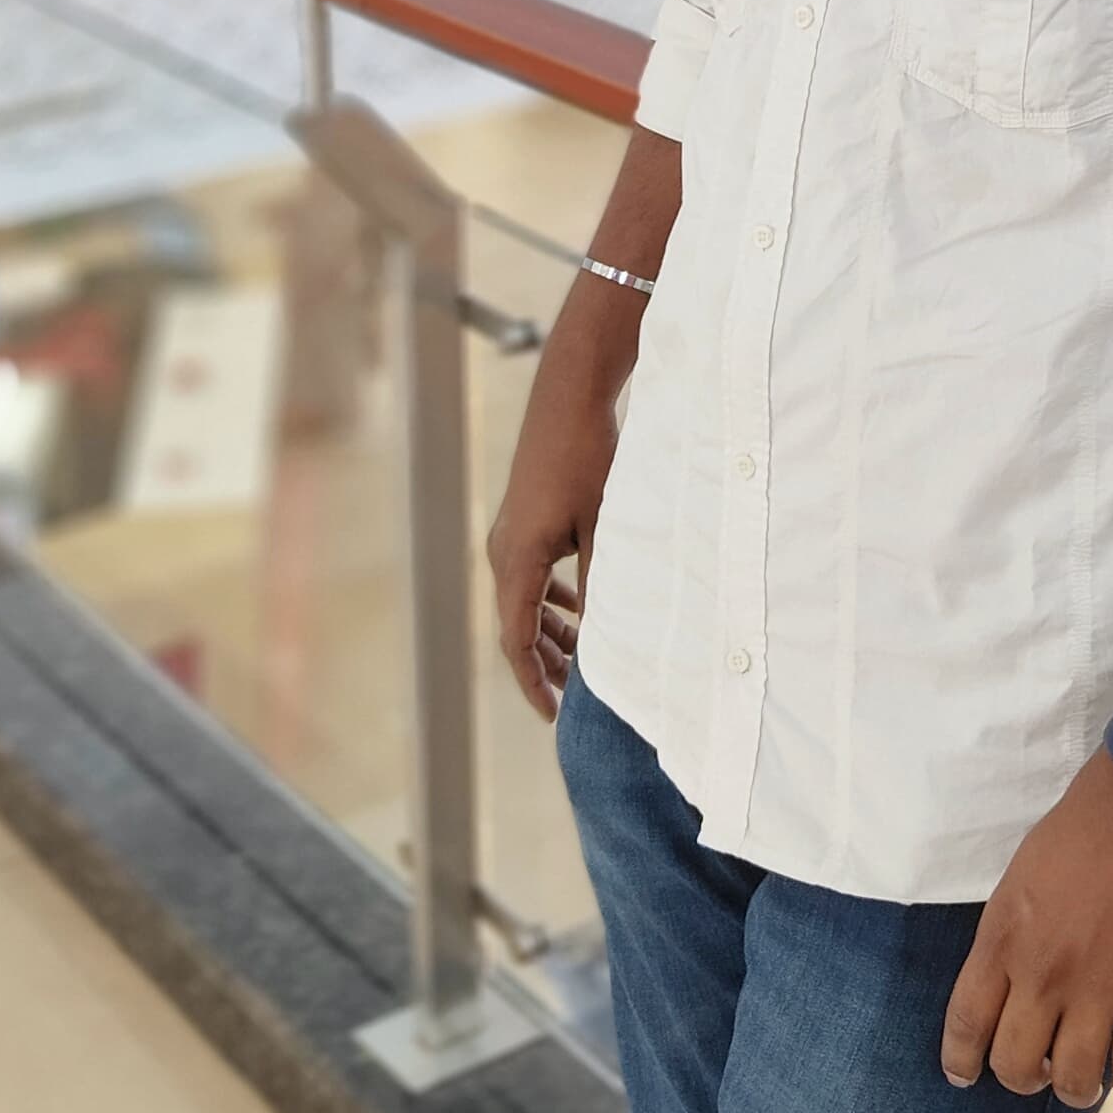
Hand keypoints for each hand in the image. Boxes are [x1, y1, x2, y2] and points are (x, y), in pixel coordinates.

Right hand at [487, 359, 618, 720]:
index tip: (554, 715)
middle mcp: (504, 551)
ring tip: (579, 661)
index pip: (517, 640)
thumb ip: (602, 582)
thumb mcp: (602, 526)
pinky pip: (531, 575)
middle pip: (518, 626)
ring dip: (550, 632)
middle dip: (544, 664)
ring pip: (524, 601)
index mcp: (516, 560)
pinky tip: (577, 610)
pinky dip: (551, 600)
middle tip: (573, 700)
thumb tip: (608, 634)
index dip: (534, 682)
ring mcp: (511, 534)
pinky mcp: (525, 519)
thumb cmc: (587, 457)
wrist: (569, 397)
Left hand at [940, 751, 1112, 1108]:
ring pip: (1074, 1080)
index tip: (964, 1076)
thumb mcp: (1023, 874)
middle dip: (1021, 1078)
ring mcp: (1101, 990)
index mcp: (1004, 937)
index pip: (967, 1021)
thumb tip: (1014, 981)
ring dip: (1074, 1088)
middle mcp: (1044, 974)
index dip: (961, 1060)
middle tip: (1038, 1068)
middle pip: (1014, 1064)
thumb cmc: (1087, 827)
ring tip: (1084, 1078)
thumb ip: (1012, 933)